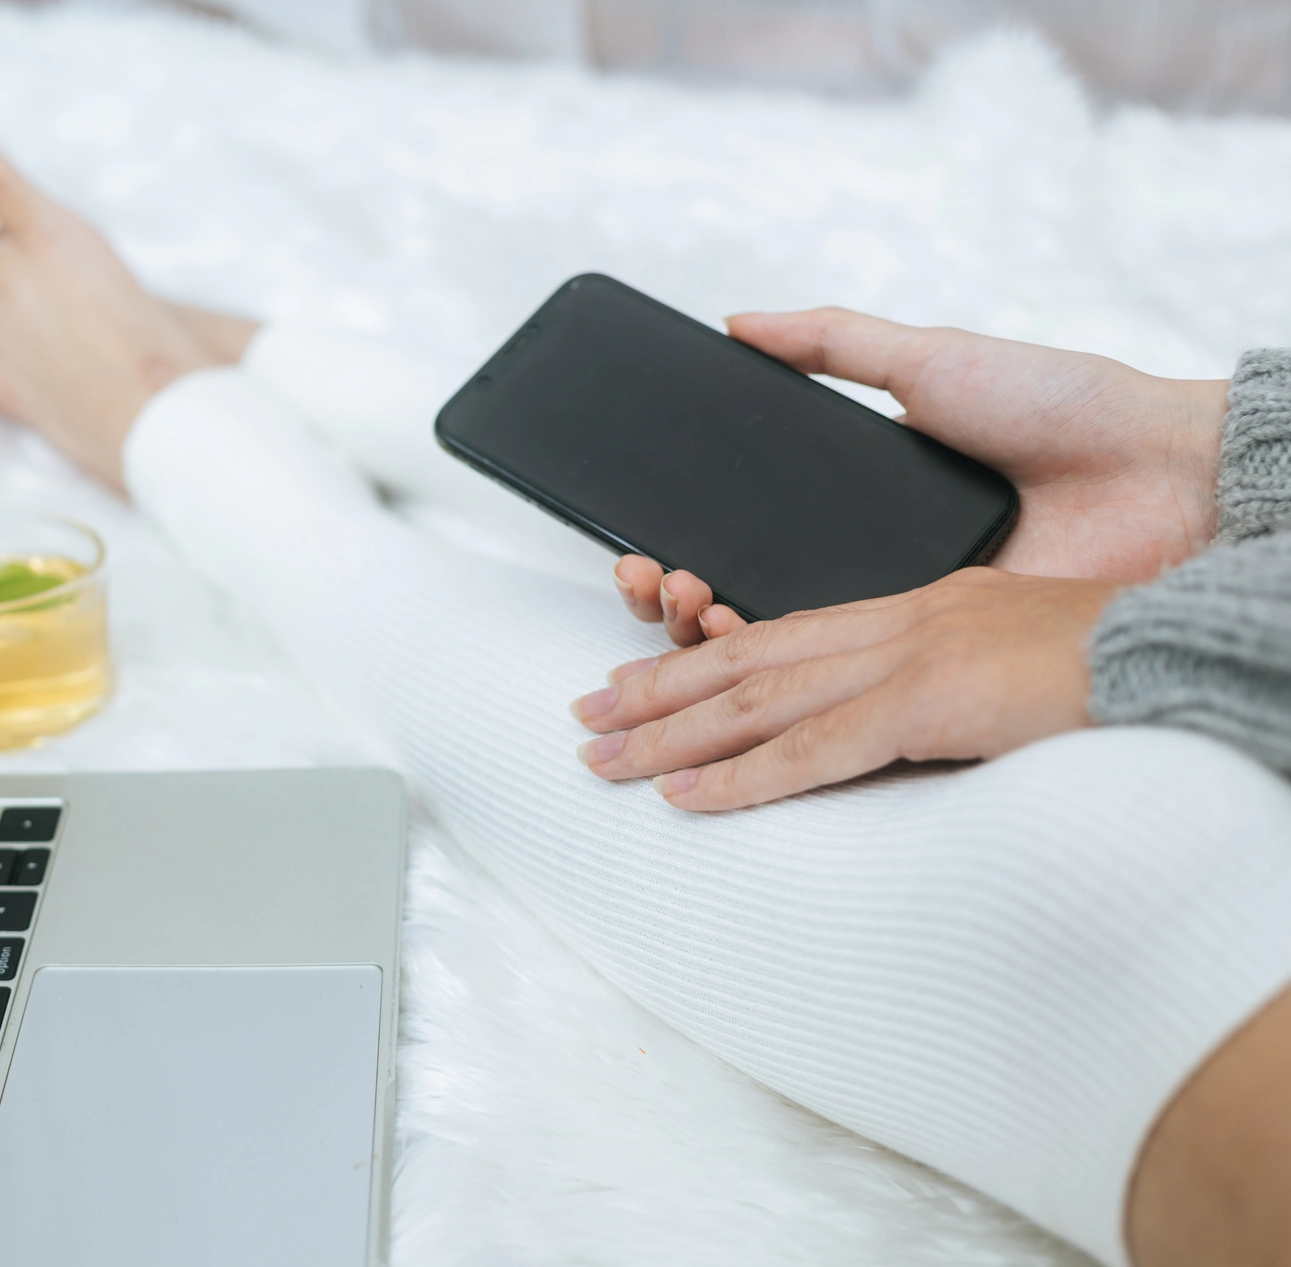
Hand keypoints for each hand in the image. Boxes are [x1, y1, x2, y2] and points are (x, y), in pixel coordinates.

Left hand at [571, 568, 1118, 810]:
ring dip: (669, 735)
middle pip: (746, 661)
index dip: (701, 660)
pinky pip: (814, 749)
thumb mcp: (1002, 671)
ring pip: (757, 701)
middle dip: (655, 690)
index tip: (639, 680)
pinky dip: (741, 775)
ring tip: (599, 758)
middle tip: (583, 714)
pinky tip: (683, 795)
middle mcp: (895, 626)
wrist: (1176, 648)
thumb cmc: (1109, 664)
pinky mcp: (927, 700)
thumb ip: (937, 692)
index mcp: (913, 613)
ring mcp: (907, 658)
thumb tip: (896, 728)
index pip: (780, 637)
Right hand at [604, 306, 1224, 649]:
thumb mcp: (929, 358)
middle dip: (668, 596)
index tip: (640, 539)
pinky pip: (833, 678)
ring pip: (769, 647)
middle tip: (646, 573)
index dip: (678, 543)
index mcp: (853, 501)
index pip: (739, 534)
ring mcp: (892, 618)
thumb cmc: (1060, 407)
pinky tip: (732, 635)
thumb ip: (830, 341)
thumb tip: (737, 321)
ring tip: (681, 597)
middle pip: (735, 597)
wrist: (1153, 472)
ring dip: (700, 632)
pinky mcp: (927, 662)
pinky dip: (769, 671)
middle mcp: (862, 565)